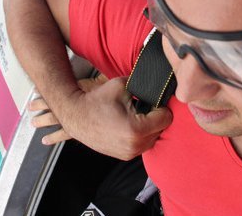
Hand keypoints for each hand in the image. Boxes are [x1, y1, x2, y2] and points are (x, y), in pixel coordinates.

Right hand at [34, 77, 172, 160]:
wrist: (75, 115)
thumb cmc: (96, 100)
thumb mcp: (121, 85)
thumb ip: (143, 85)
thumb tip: (157, 84)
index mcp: (136, 128)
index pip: (166, 118)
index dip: (160, 106)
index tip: (151, 102)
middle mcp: (134, 145)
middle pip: (161, 129)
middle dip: (154, 117)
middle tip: (141, 107)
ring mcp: (129, 153)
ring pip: (153, 138)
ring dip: (148, 127)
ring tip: (134, 116)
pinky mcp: (124, 156)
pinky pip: (142, 145)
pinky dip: (140, 135)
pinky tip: (129, 124)